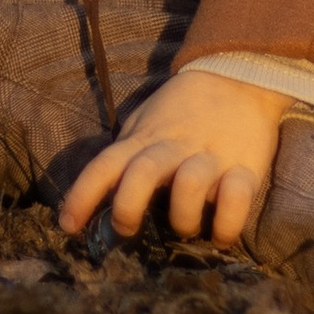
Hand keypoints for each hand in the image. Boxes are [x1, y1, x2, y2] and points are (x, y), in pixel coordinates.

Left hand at [57, 66, 291, 248]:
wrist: (238, 77)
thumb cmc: (183, 110)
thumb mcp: (145, 124)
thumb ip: (127, 153)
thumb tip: (101, 194)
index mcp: (144, 138)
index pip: (105, 165)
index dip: (82, 195)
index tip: (67, 226)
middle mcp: (174, 147)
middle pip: (142, 174)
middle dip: (127, 208)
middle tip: (127, 229)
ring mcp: (211, 157)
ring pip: (189, 187)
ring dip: (182, 219)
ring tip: (185, 230)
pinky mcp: (246, 168)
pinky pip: (236, 201)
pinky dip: (226, 226)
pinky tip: (220, 236)